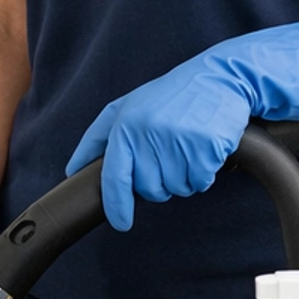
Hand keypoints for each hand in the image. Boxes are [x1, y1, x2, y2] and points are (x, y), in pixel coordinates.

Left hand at [66, 16, 298, 231]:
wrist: (222, 76)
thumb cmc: (175, 95)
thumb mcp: (131, 105)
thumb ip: (101, 135)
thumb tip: (76, 166)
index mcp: (125, 124)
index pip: (114, 175)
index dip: (117, 204)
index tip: (122, 222)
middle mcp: (148, 132)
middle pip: (150, 189)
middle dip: (161, 184)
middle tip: (171, 159)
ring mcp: (177, 139)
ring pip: (176, 188)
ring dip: (185, 177)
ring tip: (188, 149)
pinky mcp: (205, 145)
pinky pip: (200, 182)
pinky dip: (204, 173)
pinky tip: (205, 150)